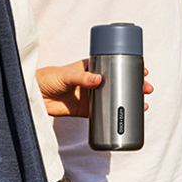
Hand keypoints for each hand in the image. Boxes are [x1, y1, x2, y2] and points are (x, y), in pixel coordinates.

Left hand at [37, 60, 152, 116]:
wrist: (34, 96)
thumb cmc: (47, 77)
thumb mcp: (66, 74)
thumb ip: (82, 77)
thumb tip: (99, 80)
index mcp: (90, 67)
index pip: (114, 65)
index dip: (128, 67)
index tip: (142, 69)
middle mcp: (93, 81)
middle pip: (118, 82)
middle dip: (134, 85)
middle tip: (147, 89)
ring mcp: (90, 96)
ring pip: (114, 98)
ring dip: (128, 100)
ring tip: (143, 104)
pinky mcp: (85, 110)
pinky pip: (103, 114)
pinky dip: (115, 115)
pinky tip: (126, 117)